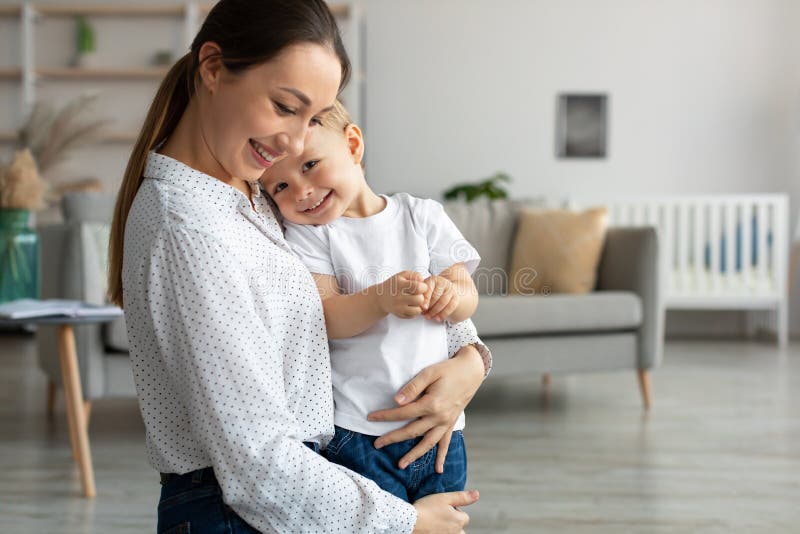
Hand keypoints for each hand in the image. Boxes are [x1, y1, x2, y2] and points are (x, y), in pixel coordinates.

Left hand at [368, 345, 484, 468]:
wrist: (471, 371)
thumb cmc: (448, 370)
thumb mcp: (429, 373)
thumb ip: (412, 387)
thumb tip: (397, 401)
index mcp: (431, 404)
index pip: (403, 413)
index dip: (386, 416)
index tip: (371, 418)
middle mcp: (439, 417)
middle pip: (412, 431)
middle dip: (393, 438)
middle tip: (377, 444)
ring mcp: (446, 423)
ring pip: (428, 443)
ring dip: (414, 454)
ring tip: (401, 464)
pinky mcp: (452, 423)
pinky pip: (446, 443)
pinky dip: (442, 456)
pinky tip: (438, 469)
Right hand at [376, 271, 427, 318]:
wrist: (380, 298)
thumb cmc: (394, 285)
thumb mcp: (402, 275)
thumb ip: (415, 275)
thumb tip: (423, 282)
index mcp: (399, 285)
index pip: (417, 287)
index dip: (423, 287)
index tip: (421, 286)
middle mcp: (398, 298)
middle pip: (419, 300)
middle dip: (421, 296)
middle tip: (417, 294)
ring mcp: (398, 308)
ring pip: (418, 310)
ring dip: (419, 305)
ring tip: (415, 300)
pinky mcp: (400, 315)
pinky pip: (414, 315)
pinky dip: (415, 311)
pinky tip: (411, 305)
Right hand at [412, 490, 478, 533]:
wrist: (409, 522)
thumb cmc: (426, 508)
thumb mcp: (444, 498)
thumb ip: (462, 497)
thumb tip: (477, 494)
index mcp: (460, 521)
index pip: (463, 516)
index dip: (453, 510)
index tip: (442, 508)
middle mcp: (456, 533)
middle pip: (459, 528)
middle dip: (452, 522)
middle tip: (438, 516)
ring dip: (447, 529)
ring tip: (435, 523)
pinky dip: (440, 532)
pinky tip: (432, 529)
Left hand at [422, 274, 458, 321]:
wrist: (446, 290)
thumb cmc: (432, 292)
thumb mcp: (425, 290)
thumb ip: (421, 296)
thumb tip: (419, 307)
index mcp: (433, 279)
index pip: (429, 289)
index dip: (425, 299)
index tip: (422, 307)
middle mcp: (443, 282)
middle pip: (436, 296)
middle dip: (429, 306)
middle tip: (424, 313)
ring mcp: (450, 289)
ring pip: (443, 302)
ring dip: (435, 311)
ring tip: (429, 316)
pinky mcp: (456, 297)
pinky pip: (451, 306)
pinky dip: (443, 314)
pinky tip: (438, 318)